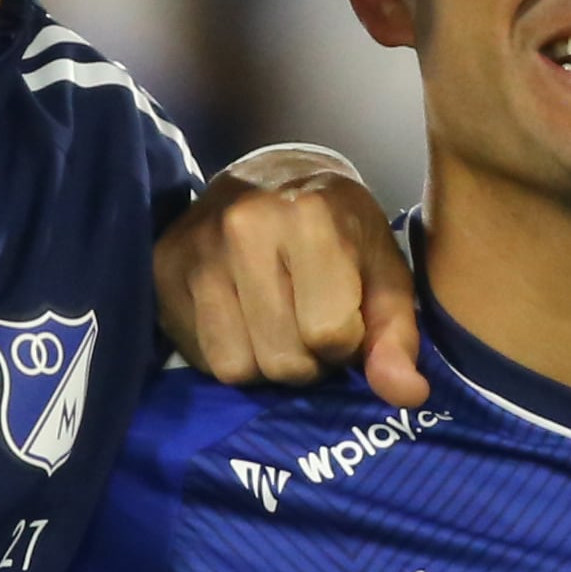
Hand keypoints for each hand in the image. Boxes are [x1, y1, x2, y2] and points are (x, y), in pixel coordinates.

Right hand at [156, 145, 427, 404]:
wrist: (271, 175)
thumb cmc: (340, 228)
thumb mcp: (384, 272)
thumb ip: (397, 335)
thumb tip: (407, 396)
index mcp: (309, 217)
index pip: (328, 333)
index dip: (346, 343)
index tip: (345, 318)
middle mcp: (244, 226)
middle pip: (282, 359)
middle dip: (308, 361)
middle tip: (310, 326)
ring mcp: (196, 248)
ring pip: (237, 367)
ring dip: (266, 364)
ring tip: (278, 326)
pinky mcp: (163, 269)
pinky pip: (201, 358)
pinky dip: (229, 354)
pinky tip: (244, 321)